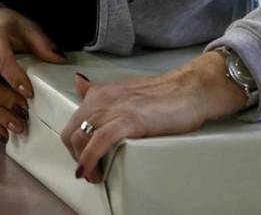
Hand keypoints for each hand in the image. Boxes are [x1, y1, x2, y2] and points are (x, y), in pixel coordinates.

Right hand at [0, 7, 66, 142]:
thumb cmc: (7, 27)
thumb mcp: (26, 26)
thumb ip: (41, 43)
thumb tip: (60, 60)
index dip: (13, 76)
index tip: (28, 92)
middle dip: (5, 101)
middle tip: (24, 111)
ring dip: (0, 116)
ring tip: (20, 127)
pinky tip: (5, 135)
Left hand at [61, 50, 245, 182]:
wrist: (189, 88)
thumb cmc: (163, 94)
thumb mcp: (123, 90)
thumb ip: (99, 92)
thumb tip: (79, 85)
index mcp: (99, 94)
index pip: (72, 122)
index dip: (74, 145)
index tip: (82, 158)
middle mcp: (101, 99)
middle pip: (71, 132)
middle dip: (75, 156)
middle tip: (90, 171)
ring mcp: (113, 109)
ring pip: (81, 137)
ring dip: (83, 163)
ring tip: (96, 175)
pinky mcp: (129, 119)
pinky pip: (99, 141)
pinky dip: (90, 158)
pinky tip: (92, 170)